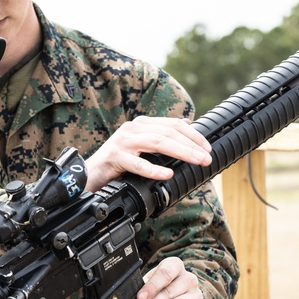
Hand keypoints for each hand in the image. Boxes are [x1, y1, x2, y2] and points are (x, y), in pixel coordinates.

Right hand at [82, 115, 211, 190]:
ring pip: (157, 143)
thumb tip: (187, 123)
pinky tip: (167, 174)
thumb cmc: (117, 162)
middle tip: (207, 158)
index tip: (207, 148)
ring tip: (196, 162)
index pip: (173, 124)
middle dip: (191, 145)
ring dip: (181, 152)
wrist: (90, 174)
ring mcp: (123, 142)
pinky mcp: (114, 157)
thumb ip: (161, 134)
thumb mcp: (141, 145)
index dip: (193, 135)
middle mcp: (132, 129)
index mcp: (141, 124)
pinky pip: (138, 163)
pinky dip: (154, 169)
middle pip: (168, 132)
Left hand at [129, 256, 202, 298]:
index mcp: (175, 265)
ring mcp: (195, 295)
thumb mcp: (150, 282)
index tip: (139, 298)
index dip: (152, 286)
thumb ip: (141, 287)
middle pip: (169, 292)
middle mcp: (189, 279)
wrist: (177, 296)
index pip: (165, 273)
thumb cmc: (158, 288)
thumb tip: (126, 297)